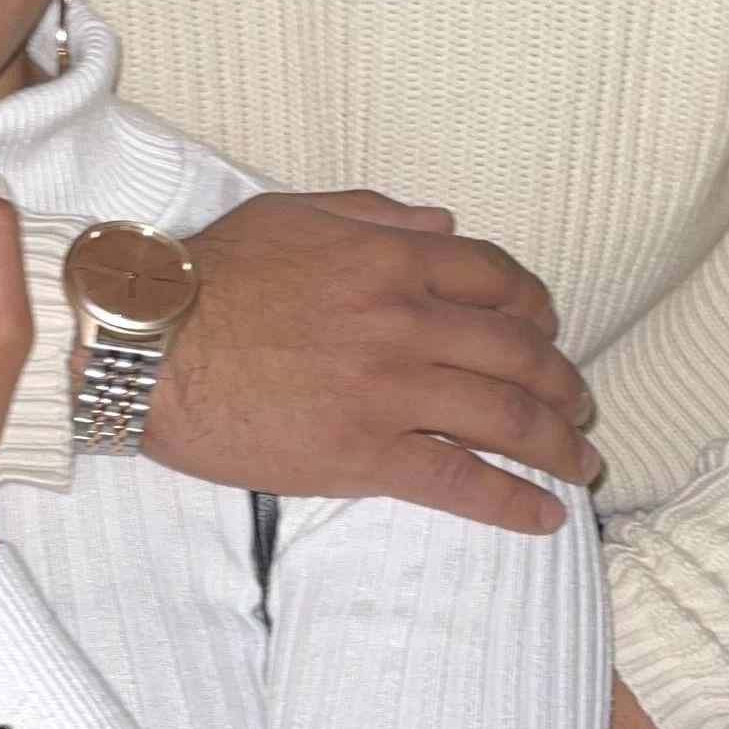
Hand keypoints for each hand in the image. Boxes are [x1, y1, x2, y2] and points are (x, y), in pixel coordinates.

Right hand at [142, 191, 597, 533]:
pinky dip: (513, 500)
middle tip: (578, 404)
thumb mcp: (294, 213)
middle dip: (562, 382)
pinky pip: (459, 480)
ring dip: (557, 443)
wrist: (147, 344)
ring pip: (505, 417)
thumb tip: (444, 224)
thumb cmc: (208, 275)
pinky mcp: (364, 454)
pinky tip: (546, 514)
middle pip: (518, 351)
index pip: (496, 279)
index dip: (534, 306)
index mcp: (390, 258)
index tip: (546, 328)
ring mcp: (389, 390)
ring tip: (580, 464)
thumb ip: (376, 213)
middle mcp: (404, 320)